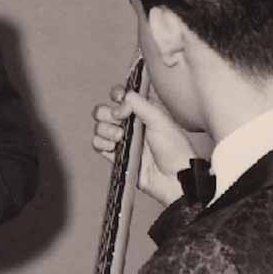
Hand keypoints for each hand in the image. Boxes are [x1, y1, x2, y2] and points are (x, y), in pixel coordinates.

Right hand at [92, 85, 195, 205]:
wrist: (174, 178)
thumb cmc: (174, 149)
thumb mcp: (160, 120)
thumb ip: (140, 104)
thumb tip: (122, 98)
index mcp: (142, 111)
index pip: (120, 96)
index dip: (116, 95)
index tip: (121, 101)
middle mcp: (130, 124)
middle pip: (103, 111)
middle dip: (106, 114)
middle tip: (119, 120)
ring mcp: (122, 140)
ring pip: (99, 127)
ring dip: (106, 130)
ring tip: (120, 138)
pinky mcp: (116, 156)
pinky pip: (98, 145)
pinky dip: (102, 144)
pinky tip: (114, 147)